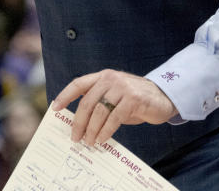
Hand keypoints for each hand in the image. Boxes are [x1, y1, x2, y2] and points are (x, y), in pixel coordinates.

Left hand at [51, 69, 176, 145]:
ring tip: (89, 142)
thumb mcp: (114, 96)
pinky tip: (102, 140)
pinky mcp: (133, 99)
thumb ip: (99, 102)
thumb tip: (79, 122)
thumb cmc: (134, 100)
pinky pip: (114, 118)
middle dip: (79, 122)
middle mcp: (111, 79)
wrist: (163, 97)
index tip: (55, 109)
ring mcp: (122, 88)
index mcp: (103, 76)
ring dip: (92, 130)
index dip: (65, 95)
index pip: (79, 83)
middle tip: (75, 137)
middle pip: (87, 102)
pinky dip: (106, 131)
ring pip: (99, 111)